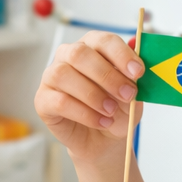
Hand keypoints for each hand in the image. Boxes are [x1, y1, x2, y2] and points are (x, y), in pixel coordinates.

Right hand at [34, 31, 144, 162]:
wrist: (103, 140)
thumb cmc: (116, 111)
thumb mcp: (132, 98)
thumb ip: (133, 82)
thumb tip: (136, 71)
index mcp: (92, 47)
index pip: (103, 40)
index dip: (121, 54)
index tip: (138, 72)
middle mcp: (68, 56)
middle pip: (80, 53)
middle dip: (107, 75)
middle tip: (127, 94)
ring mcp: (52, 77)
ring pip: (64, 75)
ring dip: (93, 95)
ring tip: (111, 111)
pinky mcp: (43, 100)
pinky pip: (59, 101)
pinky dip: (84, 113)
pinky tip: (100, 121)